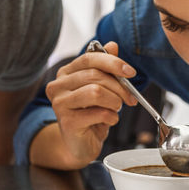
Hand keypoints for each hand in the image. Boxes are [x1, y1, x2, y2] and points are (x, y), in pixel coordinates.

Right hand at [44, 41, 137, 164]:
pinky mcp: (67, 122)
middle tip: (130, 98)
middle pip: (95, 75)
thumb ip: (104, 67)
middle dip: (119, 87)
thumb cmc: (90, 115)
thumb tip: (112, 45)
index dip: (112, 62)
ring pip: (96, 92)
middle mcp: (58, 86)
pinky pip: (99, 113)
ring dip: (115, 101)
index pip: (89, 58)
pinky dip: (111, 117)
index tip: (130, 72)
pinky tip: (109, 120)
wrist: (80, 144)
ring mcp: (60, 104)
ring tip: (115, 109)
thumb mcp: (100, 88)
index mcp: (66, 73)